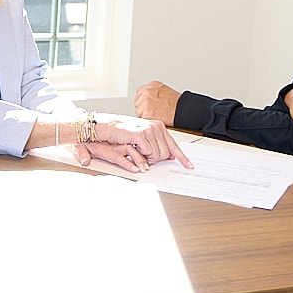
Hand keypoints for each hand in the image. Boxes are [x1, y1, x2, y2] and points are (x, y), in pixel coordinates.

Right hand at [73, 113, 192, 171]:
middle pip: (166, 153)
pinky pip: (148, 153)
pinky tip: (133, 148)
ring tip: (137, 151)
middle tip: (144, 156)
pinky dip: (141, 155)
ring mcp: (149, 129)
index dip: (182, 157)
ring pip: (158, 155)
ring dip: (147, 158)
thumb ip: (156, 145)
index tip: (189, 166)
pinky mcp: (140, 134)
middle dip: (156, 159)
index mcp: (158, 126)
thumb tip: (169, 155)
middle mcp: (156, 126)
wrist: (104, 126)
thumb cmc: (120, 133)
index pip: (173, 144)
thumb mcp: (142, 139)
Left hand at [134, 81, 179, 125]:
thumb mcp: (164, 91)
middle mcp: (147, 91)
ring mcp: (145, 101)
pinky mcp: (146, 111)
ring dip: (145, 114)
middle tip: (153, 110)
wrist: (182, 110)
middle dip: (143, 107)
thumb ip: (153, 93)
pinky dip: (147, 119)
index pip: (140, 93)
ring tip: (156, 114)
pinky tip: (155, 117)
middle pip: (138, 102)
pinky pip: (142, 118)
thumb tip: (146, 99)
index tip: (148, 104)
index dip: (143, 101)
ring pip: (139, 110)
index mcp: (151, 85)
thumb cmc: (177, 104)